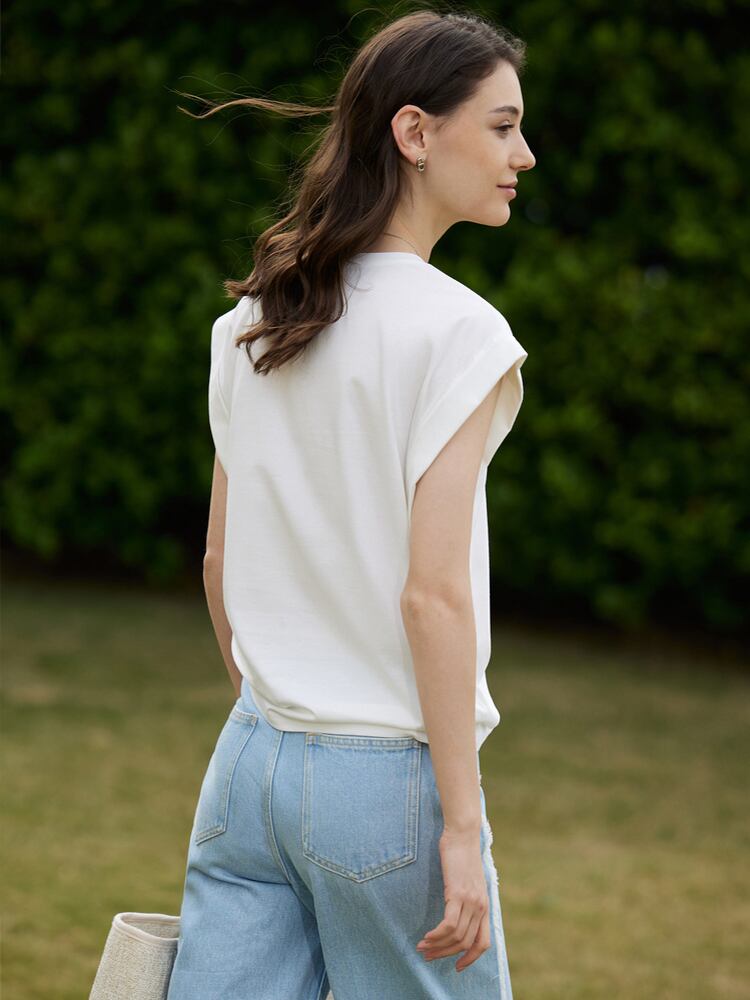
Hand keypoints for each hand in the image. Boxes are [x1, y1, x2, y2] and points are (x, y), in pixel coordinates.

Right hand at [416, 826, 489, 971]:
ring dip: (437, 946)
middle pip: (465, 943)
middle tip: (428, 956)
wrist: (462, 833)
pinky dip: (437, 935)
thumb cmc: (461, 854)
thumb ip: (467, 899)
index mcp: (484, 906)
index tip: (456, 967)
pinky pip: (448, 924)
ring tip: (422, 946)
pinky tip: (427, 935)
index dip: (470, 959)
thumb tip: (457, 913)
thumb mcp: (469, 881)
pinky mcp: (458, 893)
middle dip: (445, 954)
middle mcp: (480, 907)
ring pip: (456, 937)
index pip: (482, 944)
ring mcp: (471, 901)